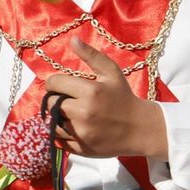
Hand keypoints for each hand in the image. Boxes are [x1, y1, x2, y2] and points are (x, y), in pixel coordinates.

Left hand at [42, 38, 168, 158]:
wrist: (139, 128)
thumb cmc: (123, 97)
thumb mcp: (111, 72)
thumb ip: (91, 55)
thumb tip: (72, 40)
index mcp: (89, 92)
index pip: (54, 83)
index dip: (55, 82)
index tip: (62, 85)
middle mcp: (82, 114)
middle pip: (50, 104)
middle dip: (55, 99)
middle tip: (67, 99)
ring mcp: (81, 134)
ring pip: (52, 123)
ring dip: (56, 117)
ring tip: (69, 113)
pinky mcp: (81, 149)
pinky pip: (59, 140)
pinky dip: (62, 133)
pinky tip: (73, 126)